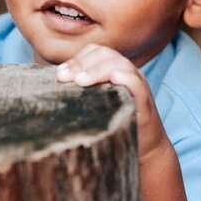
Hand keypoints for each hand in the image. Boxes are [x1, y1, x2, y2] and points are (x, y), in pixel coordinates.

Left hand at [55, 44, 168, 161]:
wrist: (145, 149)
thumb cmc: (115, 126)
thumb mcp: (96, 104)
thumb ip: (82, 92)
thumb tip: (55, 86)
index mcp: (114, 70)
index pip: (96, 52)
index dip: (77, 59)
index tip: (59, 74)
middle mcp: (128, 74)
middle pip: (107, 55)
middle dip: (82, 64)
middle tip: (64, 78)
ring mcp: (138, 86)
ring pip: (121, 65)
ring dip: (98, 70)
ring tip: (80, 81)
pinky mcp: (145, 103)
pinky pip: (137, 84)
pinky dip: (126, 78)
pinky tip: (113, 79)